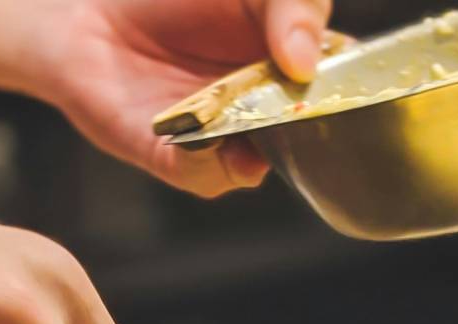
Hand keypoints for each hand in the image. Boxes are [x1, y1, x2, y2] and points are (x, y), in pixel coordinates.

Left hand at [49, 0, 333, 196]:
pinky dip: (210, 158)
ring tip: (258, 124)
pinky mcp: (176, 156)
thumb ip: (295, 5)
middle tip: (314, 112)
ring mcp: (224, 137)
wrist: (92, 11)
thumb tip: (304, 62)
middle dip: (316, 130)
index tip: (365, 86)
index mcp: (297, 63)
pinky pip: (204, 173)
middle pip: (311, 135)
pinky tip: (209, 134)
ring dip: (264, 149)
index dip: (361, 91)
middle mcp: (267, 109)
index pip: (349, 85)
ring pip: (262, 162)